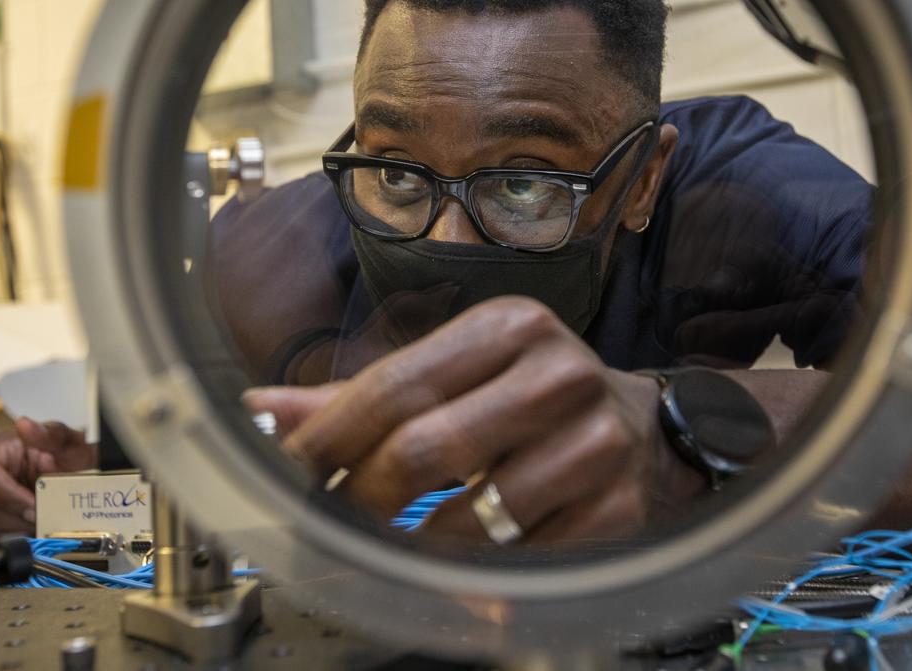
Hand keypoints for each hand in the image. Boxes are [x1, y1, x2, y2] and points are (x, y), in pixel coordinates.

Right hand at [0, 418, 96, 540]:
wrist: (84, 475)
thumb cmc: (72, 455)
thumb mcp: (69, 442)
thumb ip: (51, 434)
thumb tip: (24, 424)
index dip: (6, 495)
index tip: (33, 506)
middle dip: (15, 518)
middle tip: (44, 519)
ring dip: (17, 531)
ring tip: (44, 524)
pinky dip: (17, 540)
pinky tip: (37, 533)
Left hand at [245, 297, 705, 542]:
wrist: (646, 431)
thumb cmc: (533, 397)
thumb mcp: (460, 372)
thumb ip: (364, 394)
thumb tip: (266, 411)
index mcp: (510, 326)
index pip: (396, 384)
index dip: (329, 436)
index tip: (291, 471)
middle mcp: (557, 376)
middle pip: (425, 449)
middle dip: (362, 497)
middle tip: (334, 520)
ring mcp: (595, 444)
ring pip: (470, 520)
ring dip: (416, 549)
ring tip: (396, 549)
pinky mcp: (617, 510)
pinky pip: (521, 567)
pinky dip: (481, 584)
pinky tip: (464, 576)